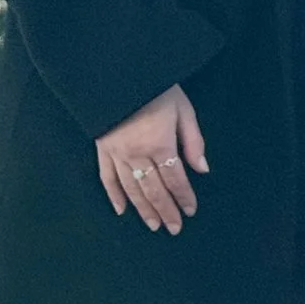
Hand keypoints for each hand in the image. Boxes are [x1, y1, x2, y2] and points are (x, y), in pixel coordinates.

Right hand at [94, 84, 206, 232]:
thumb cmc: (158, 89)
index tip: (191, 211)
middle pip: (153, 190)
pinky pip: (107, 179)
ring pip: (131, 189)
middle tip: (174, 228)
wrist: (119, 75)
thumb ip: (193, 140)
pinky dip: (115, 196)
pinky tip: (122, 210)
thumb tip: (202, 169)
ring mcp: (117, 155)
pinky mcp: (102, 151)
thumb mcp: (184, 109)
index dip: (183, 197)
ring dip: (143, 210)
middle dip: (166, 210)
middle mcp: (137, 155)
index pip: (175, 179)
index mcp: (160, 144)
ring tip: (153, 225)